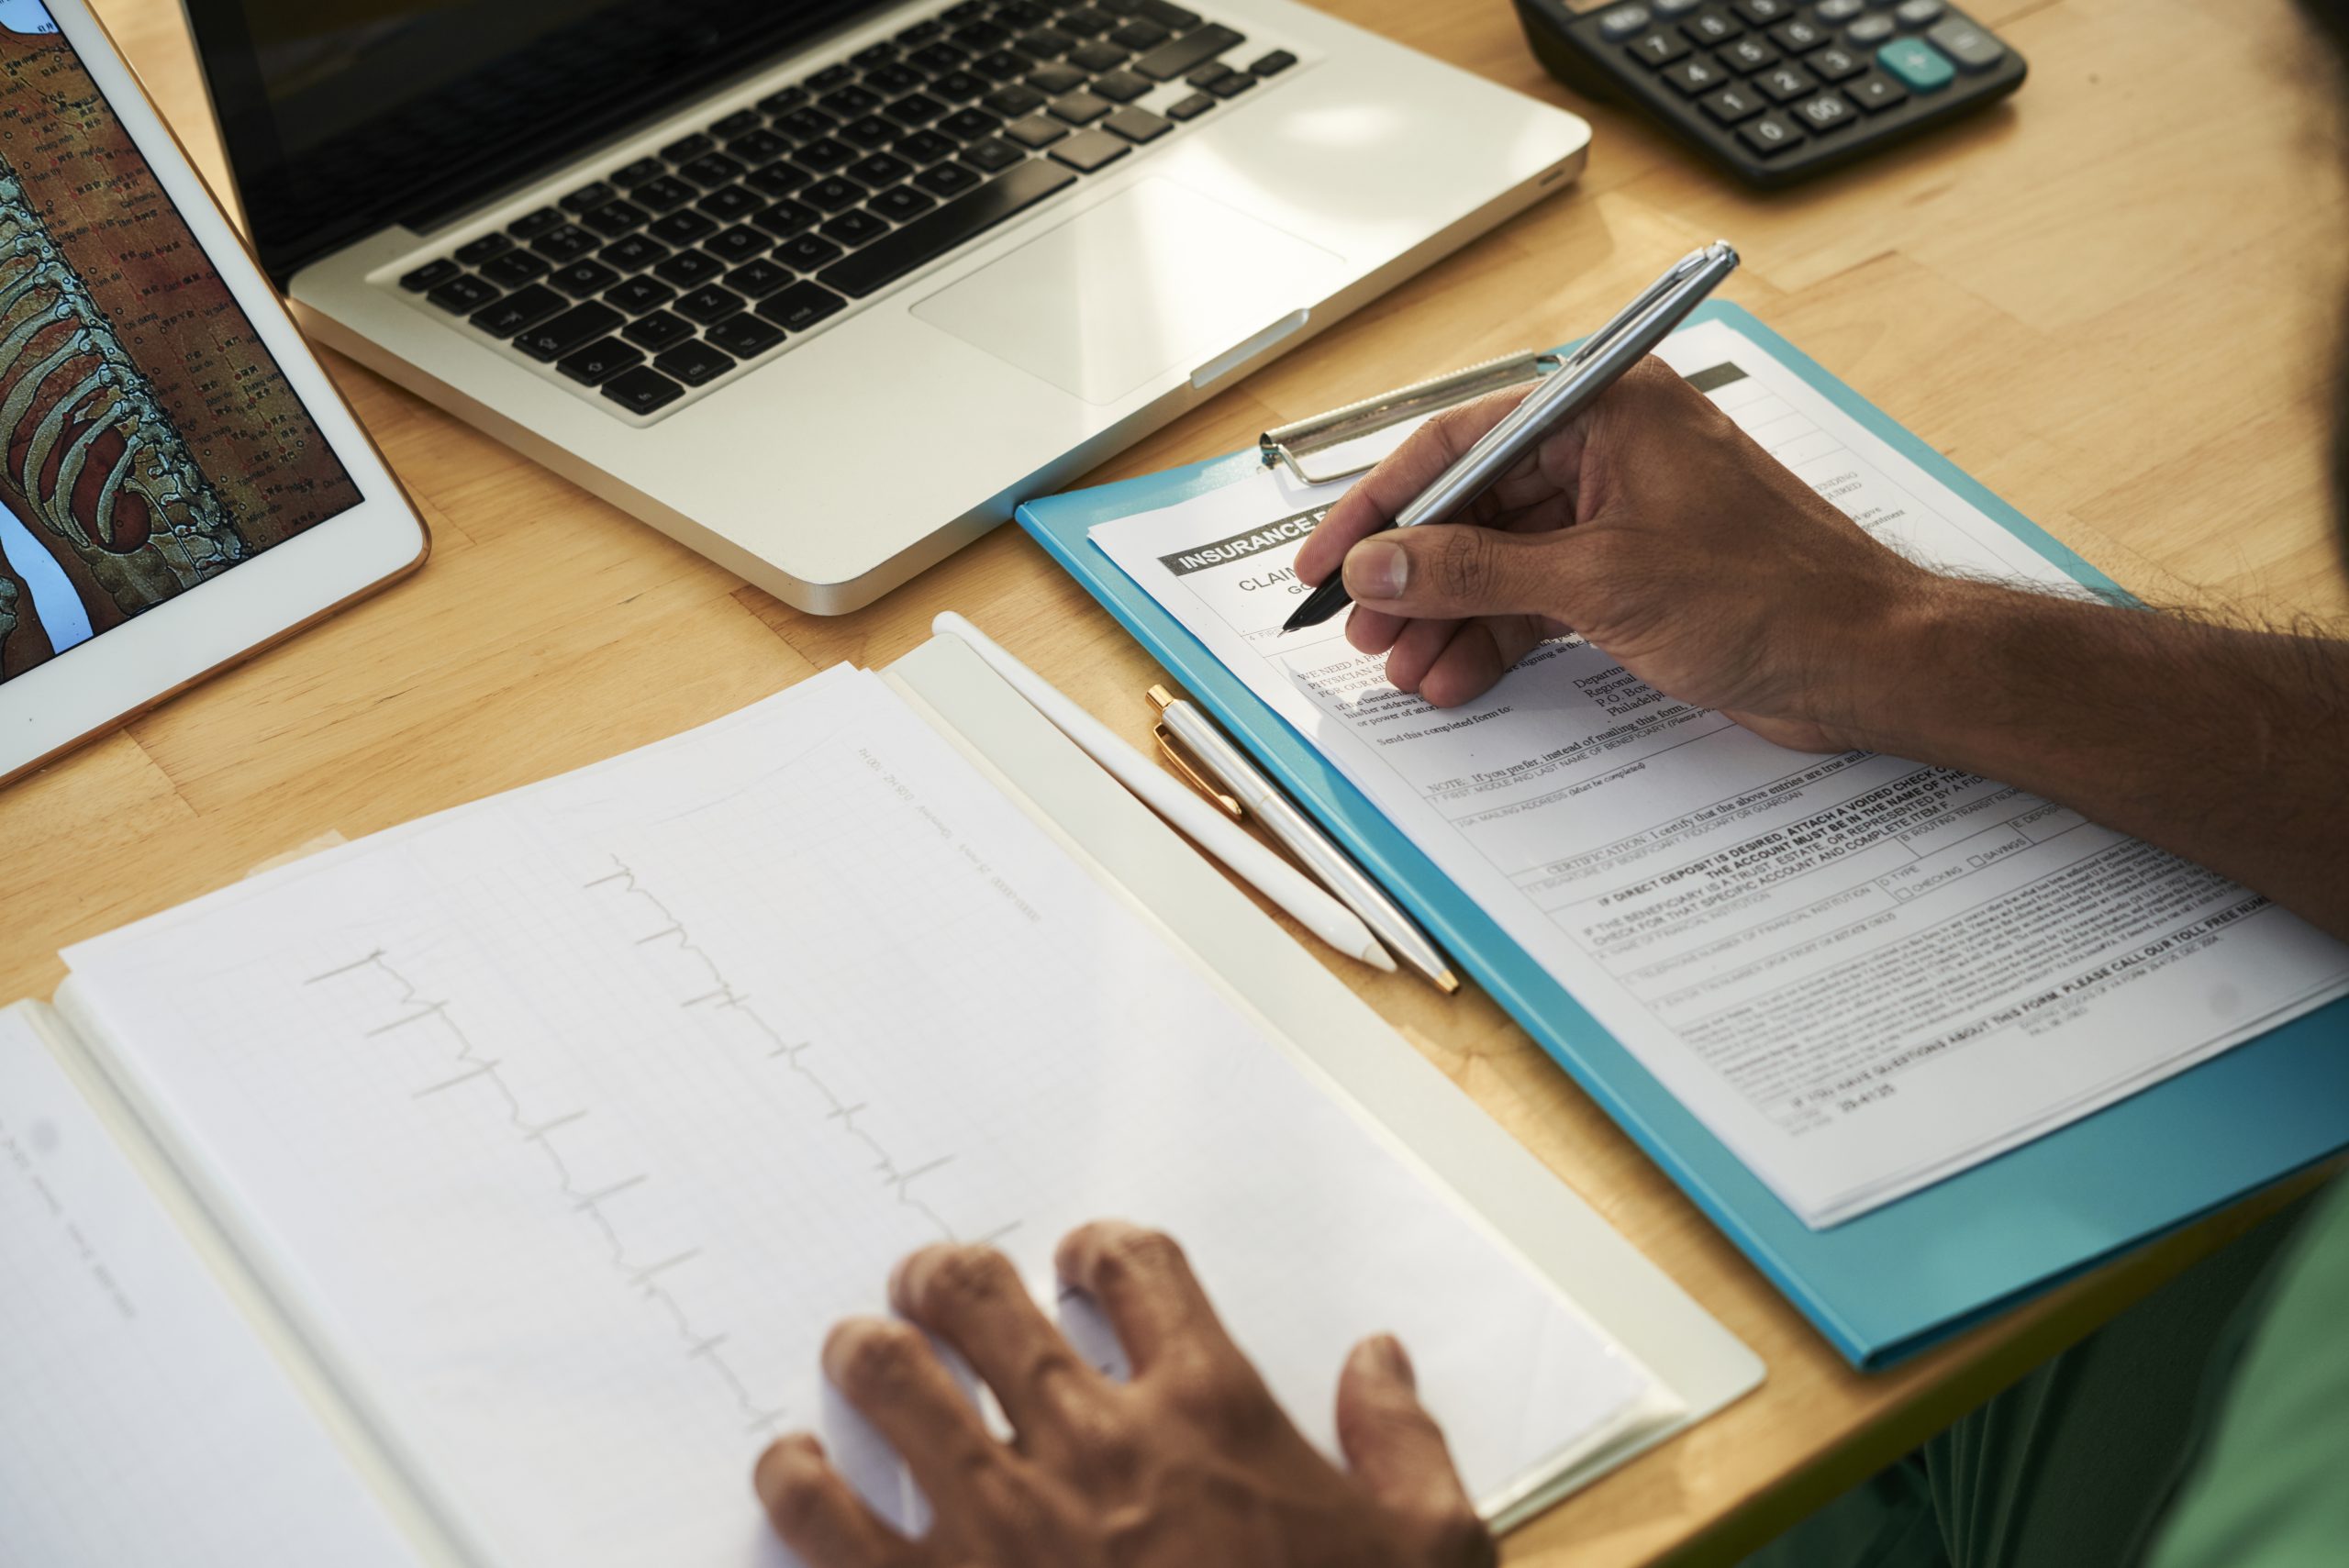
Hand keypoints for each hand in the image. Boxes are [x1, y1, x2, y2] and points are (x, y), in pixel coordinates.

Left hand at [754, 1222, 1490, 1567]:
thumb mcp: (1427, 1554)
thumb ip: (1405, 1444)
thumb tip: (1379, 1360)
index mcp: (1210, 1413)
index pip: (1136, 1269)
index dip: (1099, 1248)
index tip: (1077, 1260)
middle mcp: (1095, 1443)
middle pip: (983, 1298)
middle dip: (943, 1279)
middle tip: (930, 1286)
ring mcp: (1001, 1523)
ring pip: (891, 1378)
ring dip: (867, 1353)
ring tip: (861, 1352)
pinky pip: (824, 1515)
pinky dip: (795, 1480)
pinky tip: (793, 1471)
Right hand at [1290, 357, 1944, 750]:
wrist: (1870, 659)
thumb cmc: (1778, 594)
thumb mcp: (1602, 583)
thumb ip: (1479, 573)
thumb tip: (1386, 566)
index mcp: (1607, 408)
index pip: (1460, 444)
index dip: (1382, 507)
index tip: (1330, 560)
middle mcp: (1609, 448)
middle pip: (1474, 505)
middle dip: (1415, 575)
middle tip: (1362, 629)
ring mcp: (1620, 512)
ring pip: (1501, 558)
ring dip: (1449, 616)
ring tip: (1407, 667)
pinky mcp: (1633, 572)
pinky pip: (1538, 596)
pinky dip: (1497, 636)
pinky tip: (1459, 675)